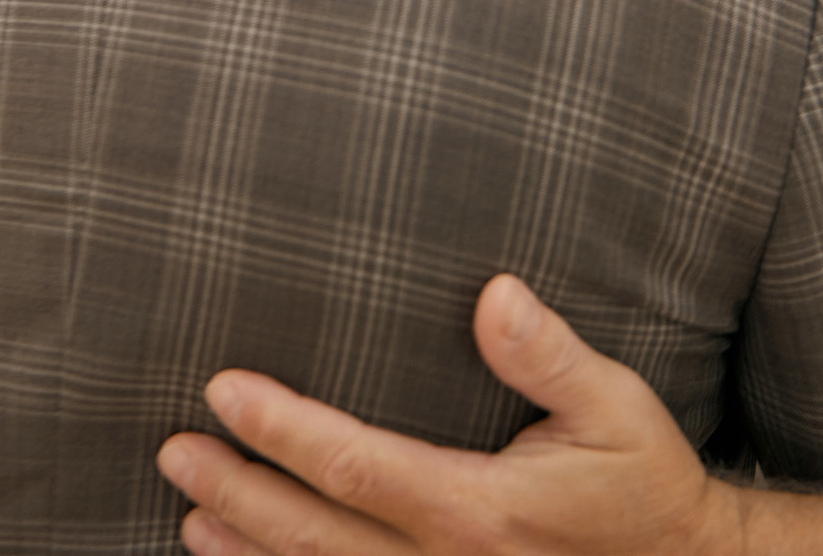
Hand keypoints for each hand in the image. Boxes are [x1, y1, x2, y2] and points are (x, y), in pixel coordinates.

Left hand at [157, 274, 737, 555]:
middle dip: (238, 491)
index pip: (353, 467)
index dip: (281, 430)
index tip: (224, 392)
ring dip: (250, 551)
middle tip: (176, 450)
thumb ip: (549, 355)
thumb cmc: (646, 487)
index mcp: (479, 510)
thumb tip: (494, 293)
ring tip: (191, 515)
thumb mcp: (617, 409)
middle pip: (314, 535)